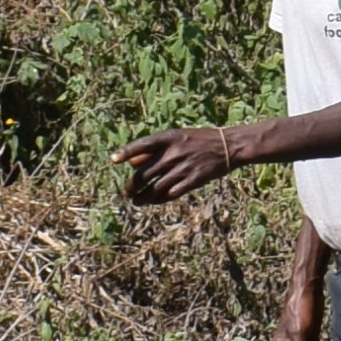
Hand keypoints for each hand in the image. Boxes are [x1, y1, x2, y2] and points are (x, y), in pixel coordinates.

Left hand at [119, 123, 246, 208]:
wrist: (227, 147)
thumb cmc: (198, 140)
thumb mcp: (176, 137)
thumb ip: (153, 149)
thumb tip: (131, 163)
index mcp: (168, 139)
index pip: (142, 145)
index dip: (126, 152)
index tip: (113, 160)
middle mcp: (173, 153)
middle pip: (145, 173)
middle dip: (132, 186)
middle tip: (126, 193)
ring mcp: (183, 168)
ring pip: (155, 187)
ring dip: (143, 197)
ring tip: (136, 202)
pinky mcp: (192, 181)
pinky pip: (170, 194)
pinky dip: (159, 200)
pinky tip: (152, 202)